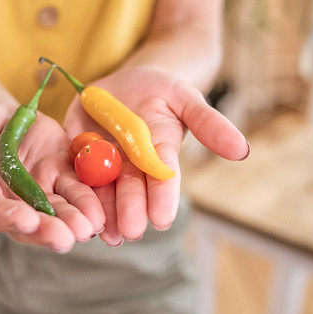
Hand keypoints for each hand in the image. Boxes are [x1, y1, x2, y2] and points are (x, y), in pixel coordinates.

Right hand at [0, 102, 105, 252]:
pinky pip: (77, 191)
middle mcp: (10, 203)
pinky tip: (102, 211)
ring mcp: (39, 192)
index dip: (8, 217)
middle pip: (30, 223)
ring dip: (74, 221)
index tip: (26, 221)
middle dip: (49, 230)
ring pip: (58, 211)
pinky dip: (90, 201)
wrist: (0, 113)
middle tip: (65, 238)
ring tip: (88, 227)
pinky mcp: (61, 177)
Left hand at [63, 67, 248, 245]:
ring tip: (103, 232)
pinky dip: (70, 189)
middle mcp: (132, 165)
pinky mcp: (74, 152)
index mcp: (159, 153)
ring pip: (102, 190)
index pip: (164, 177)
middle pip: (131, 190)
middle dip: (131, 210)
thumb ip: (209, 124)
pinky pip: (70, 172)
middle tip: (131, 231)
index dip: (163, 197)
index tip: (163, 218)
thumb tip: (243, 150)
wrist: (124, 81)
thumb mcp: (185, 98)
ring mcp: (103, 162)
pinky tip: (70, 207)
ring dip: (103, 211)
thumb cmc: (162, 90)